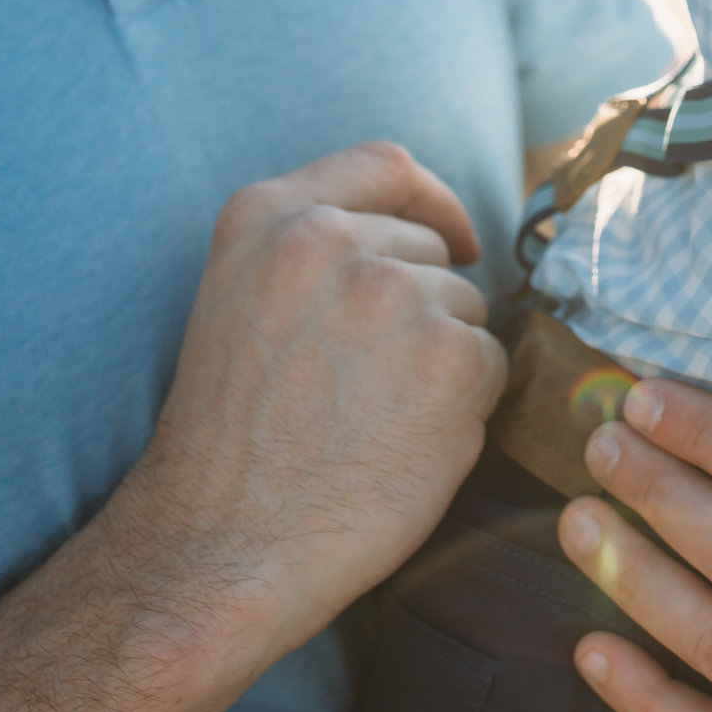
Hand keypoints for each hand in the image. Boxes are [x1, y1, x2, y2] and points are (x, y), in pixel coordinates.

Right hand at [124, 143, 507, 654]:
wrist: (221, 546)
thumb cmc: (230, 443)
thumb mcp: (238, 303)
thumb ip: (311, 253)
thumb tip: (427, 244)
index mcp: (267, 215)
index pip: (386, 165)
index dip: (432, 202)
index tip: (455, 239)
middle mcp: (331, 238)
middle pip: (431, 253)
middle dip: (422, 310)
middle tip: (366, 388)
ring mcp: (394, 293)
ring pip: (465, 310)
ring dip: (441, 361)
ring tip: (371, 421)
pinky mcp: (450, 358)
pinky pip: (490, 366)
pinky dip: (465, 408)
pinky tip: (403, 445)